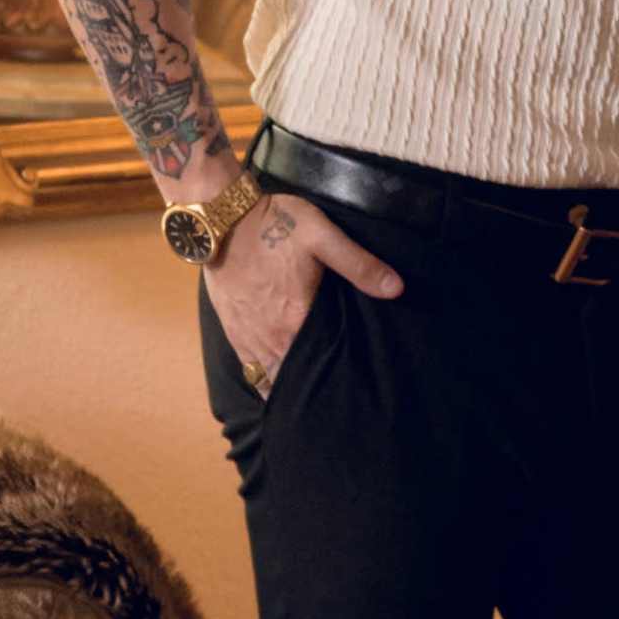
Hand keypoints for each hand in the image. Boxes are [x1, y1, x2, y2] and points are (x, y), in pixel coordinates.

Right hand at [203, 188, 401, 391]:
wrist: (221, 217)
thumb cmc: (274, 223)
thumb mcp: (322, 235)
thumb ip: (359, 264)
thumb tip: (397, 288)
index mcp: (297, 319)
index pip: (321, 365)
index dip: (336, 380)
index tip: (352, 389)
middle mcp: (273, 337)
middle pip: (294, 379)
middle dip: (313, 390)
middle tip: (334, 401)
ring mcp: (249, 337)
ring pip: (270, 380)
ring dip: (288, 390)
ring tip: (307, 401)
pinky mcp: (233, 331)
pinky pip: (250, 371)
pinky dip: (264, 382)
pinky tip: (277, 387)